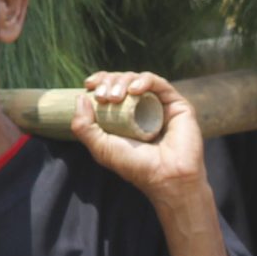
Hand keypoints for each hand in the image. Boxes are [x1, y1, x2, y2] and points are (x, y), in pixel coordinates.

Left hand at [73, 72, 206, 205]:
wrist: (166, 177)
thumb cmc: (135, 166)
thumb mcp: (101, 148)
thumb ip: (84, 127)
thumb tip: (80, 98)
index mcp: (125, 115)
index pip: (111, 88)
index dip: (100, 81)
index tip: (88, 85)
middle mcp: (142, 107)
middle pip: (123, 80)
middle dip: (109, 81)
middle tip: (102, 96)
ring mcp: (160, 104)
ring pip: (138, 78)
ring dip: (122, 81)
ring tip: (115, 97)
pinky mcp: (176, 103)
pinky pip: (159, 83)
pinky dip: (144, 80)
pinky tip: (134, 90)